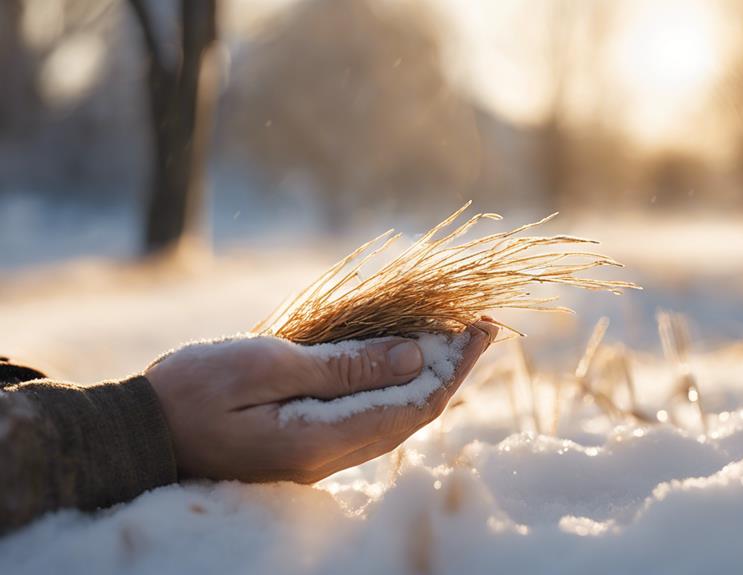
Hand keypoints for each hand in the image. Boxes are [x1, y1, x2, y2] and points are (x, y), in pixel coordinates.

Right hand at [144, 321, 497, 482]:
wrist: (140, 434)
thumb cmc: (193, 392)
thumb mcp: (267, 366)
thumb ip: (343, 367)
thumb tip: (412, 357)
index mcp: (323, 438)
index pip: (414, 406)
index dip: (453, 367)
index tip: (481, 329)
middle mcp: (330, 456)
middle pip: (413, 416)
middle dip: (450, 370)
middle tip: (479, 328)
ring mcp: (317, 455)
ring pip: (393, 419)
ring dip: (425, 379)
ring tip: (453, 340)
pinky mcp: (304, 445)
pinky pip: (366, 419)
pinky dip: (392, 388)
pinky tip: (401, 363)